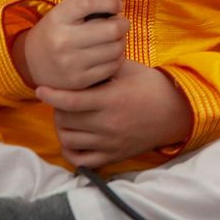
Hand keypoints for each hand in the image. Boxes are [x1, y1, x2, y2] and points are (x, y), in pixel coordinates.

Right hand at [14, 0, 129, 89]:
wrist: (32, 63)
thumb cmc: (57, 30)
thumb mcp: (66, 10)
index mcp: (58, 18)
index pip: (89, 2)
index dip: (110, 0)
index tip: (117, 4)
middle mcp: (62, 41)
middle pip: (112, 29)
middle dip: (123, 24)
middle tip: (120, 23)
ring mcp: (70, 63)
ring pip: (116, 48)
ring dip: (121, 41)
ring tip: (114, 39)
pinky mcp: (79, 81)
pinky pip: (113, 66)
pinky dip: (117, 58)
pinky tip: (109, 53)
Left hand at [37, 59, 192, 168]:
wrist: (178, 113)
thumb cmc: (154, 87)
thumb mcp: (132, 70)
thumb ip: (105, 65)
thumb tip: (82, 59)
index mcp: (112, 100)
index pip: (71, 100)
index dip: (51, 95)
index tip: (41, 89)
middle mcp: (108, 124)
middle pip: (65, 120)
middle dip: (58, 109)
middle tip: (64, 101)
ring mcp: (110, 142)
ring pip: (68, 140)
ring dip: (63, 128)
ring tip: (69, 118)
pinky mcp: (113, 156)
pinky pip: (80, 160)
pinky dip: (71, 151)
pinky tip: (75, 139)